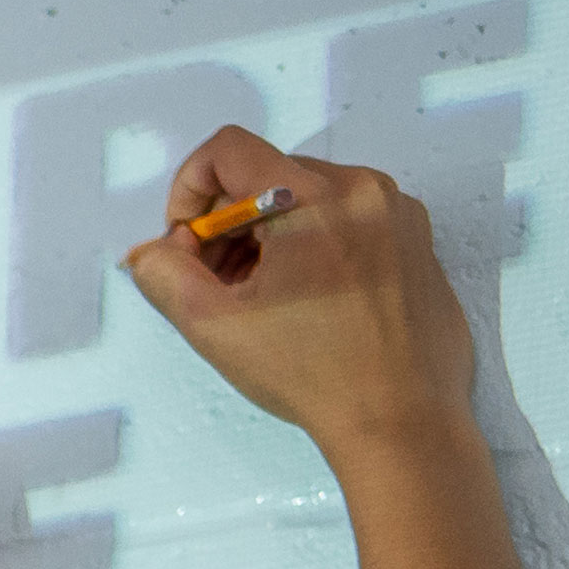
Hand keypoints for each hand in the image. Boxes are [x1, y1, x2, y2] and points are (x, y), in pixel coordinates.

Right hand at [120, 130, 476, 466]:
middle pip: (269, 176)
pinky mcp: (416, 240)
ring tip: (263, 300)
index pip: (229, 149)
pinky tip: (308, 304)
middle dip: (229, 224)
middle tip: (218, 285)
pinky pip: (350, 220)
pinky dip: (315, 247)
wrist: (401, 419)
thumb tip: (151, 252)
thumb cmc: (314, 374)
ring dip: (269, 237)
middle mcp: (363, 188)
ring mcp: (397, 212)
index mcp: (312, 198)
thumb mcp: (215, 327)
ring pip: (309, 198)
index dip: (189, 189)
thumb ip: (166, 276)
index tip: (187, 243)